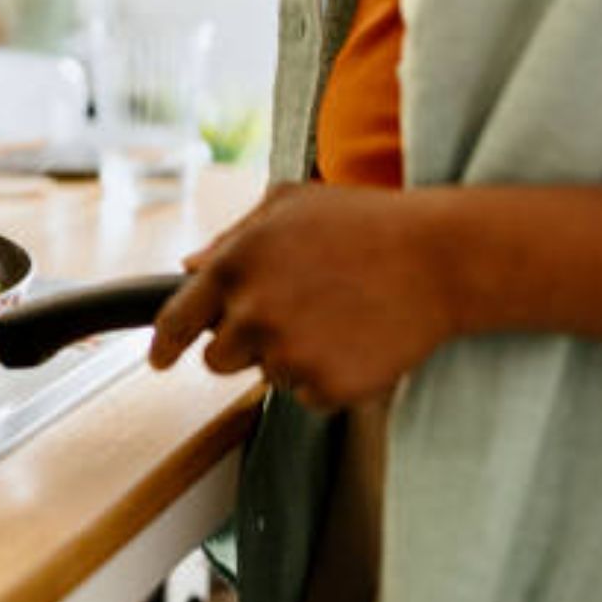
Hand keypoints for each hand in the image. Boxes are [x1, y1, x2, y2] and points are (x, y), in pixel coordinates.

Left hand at [149, 183, 460, 409]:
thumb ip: (232, 237)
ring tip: (336, 316)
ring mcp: (289, 354)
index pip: (175, 320)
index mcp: (234, 266)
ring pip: (267, 376)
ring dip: (290, 357)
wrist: (441, 258)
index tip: (159, 360)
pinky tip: (357, 339)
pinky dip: (328, 377)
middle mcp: (252, 313)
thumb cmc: (366, 222)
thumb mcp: (290, 204)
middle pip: (218, 359)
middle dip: (243, 343)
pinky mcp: (327, 386)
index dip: (163, 345)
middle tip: (290, 315)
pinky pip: (308, 396)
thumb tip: (189, 267)